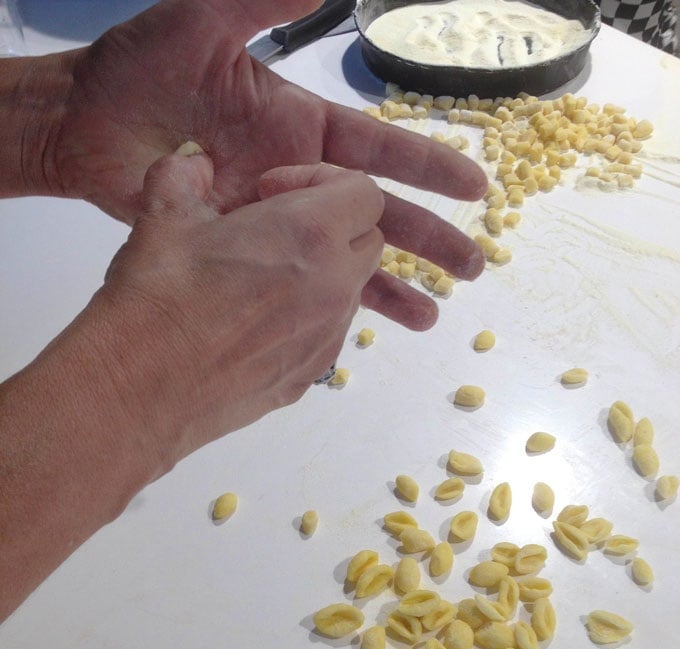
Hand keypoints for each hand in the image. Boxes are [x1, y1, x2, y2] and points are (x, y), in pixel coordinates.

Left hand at [47, 0, 486, 328]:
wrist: (84, 126)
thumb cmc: (140, 72)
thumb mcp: (204, 23)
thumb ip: (262, 0)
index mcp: (302, 128)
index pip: (381, 151)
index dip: (429, 167)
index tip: (476, 187)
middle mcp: (298, 179)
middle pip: (379, 214)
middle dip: (427, 239)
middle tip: (473, 267)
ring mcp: (272, 221)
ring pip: (344, 259)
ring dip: (388, 287)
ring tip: (428, 317)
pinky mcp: (242, 252)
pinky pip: (293, 281)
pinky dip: (324, 304)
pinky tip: (354, 328)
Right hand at [101, 148, 383, 454]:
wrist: (142, 388)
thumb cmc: (157, 296)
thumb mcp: (163, 214)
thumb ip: (185, 174)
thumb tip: (196, 165)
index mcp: (311, 235)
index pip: (365, 192)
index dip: (325, 181)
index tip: (274, 194)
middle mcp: (335, 286)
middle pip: (368, 240)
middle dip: (334, 226)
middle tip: (277, 231)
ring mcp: (328, 337)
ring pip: (350, 290)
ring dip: (322, 273)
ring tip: (261, 279)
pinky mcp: (311, 375)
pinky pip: (327, 333)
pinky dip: (307, 317)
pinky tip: (254, 323)